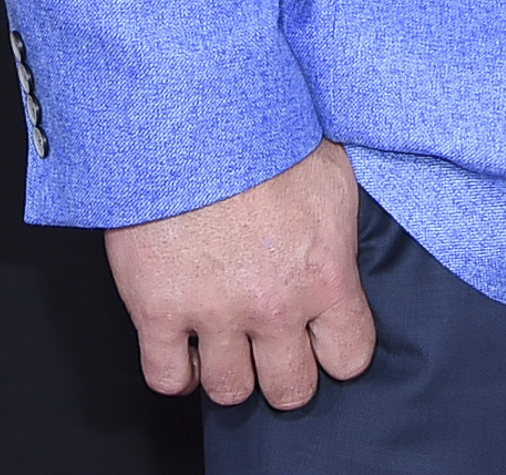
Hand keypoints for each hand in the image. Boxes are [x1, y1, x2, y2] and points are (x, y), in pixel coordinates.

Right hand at [106, 138, 376, 407]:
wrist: (192, 114)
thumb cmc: (265, 133)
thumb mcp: (333, 177)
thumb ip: (342, 233)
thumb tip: (347, 255)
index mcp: (325, 275)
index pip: (349, 357)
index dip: (338, 351)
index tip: (325, 338)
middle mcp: (273, 307)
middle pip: (290, 389)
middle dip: (286, 372)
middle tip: (276, 347)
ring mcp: (212, 313)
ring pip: (230, 391)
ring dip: (231, 371)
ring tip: (229, 342)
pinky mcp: (156, 310)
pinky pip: (166, 378)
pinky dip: (177, 372)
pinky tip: (185, 347)